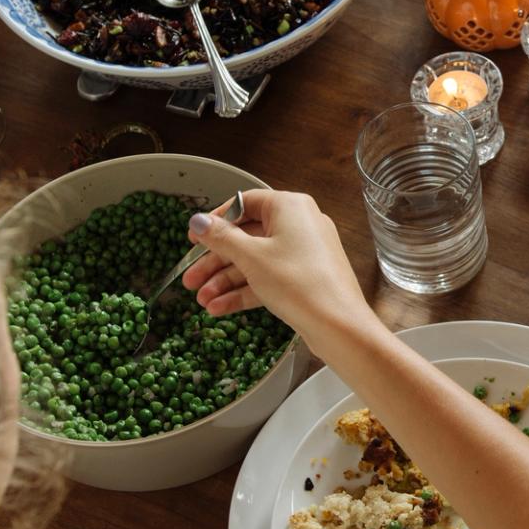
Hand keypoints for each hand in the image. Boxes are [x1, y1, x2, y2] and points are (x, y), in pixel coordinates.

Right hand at [184, 190, 378, 352]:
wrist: (339, 325)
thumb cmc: (298, 282)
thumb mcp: (251, 257)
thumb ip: (221, 238)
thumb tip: (197, 220)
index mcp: (290, 207)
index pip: (245, 203)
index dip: (216, 220)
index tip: (194, 237)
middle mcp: (299, 225)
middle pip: (246, 237)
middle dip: (215, 261)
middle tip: (189, 279)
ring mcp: (303, 253)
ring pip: (255, 262)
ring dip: (225, 281)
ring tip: (200, 300)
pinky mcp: (304, 279)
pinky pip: (268, 278)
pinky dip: (245, 291)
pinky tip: (218, 308)